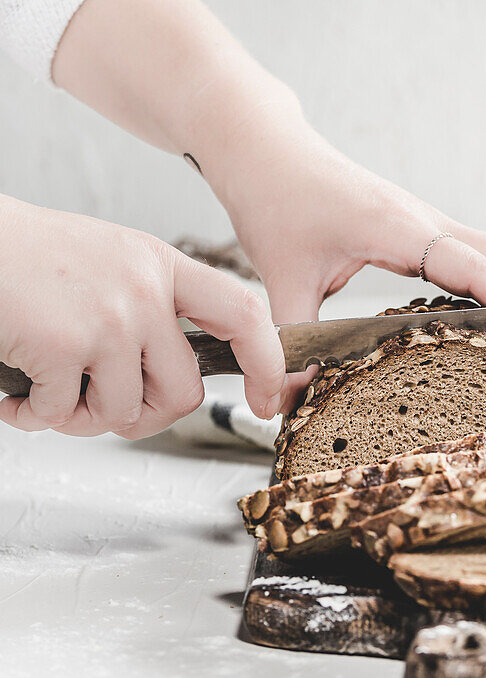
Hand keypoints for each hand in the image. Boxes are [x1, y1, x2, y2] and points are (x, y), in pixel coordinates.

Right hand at [0, 196, 284, 436]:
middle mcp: (145, 291)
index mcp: (162, 266)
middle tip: (103, 410)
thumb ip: (151, 311)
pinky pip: (63, 415)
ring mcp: (109, 319)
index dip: (267, 363)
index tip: (268, 397)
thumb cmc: (31, 258)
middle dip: (144, 416)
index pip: (245, 314)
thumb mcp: (112, 263)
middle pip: (183, 391)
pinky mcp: (65, 346)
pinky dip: (33, 416)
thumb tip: (172, 384)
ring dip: (79, 419)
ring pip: (123, 412)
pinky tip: (15, 394)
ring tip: (48, 392)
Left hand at [49, 0, 485, 418]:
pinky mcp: (423, 230)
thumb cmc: (275, 202)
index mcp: (401, 229)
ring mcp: (430, 222)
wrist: (269, 149)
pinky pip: (483, 257)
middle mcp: (428, 221)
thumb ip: (287, 340)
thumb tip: (281, 406)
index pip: (479, 270)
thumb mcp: (278, 277)